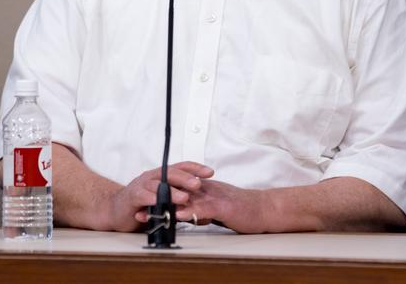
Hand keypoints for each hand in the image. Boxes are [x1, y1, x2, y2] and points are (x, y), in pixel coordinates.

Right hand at [107, 162, 213, 231]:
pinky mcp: (132, 196)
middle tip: (198, 184)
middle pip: (170, 173)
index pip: (181, 167)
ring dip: (172, 191)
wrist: (117, 211)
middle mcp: (152, 177)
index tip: (210, 172)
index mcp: (162, 176)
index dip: (195, 168)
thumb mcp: (165, 203)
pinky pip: (142, 196)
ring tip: (184, 198)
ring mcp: (142, 185)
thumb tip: (203, 206)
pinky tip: (159, 202)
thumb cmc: (143, 206)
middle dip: (186, 178)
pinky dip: (151, 199)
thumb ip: (180, 202)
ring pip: (158, 185)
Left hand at [134, 178, 256, 231]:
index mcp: (204, 189)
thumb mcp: (219, 209)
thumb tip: (191, 215)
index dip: (160, 197)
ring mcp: (214, 197)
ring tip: (151, 214)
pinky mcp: (223, 206)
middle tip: (140, 209)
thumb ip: (203, 209)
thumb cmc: (245, 210)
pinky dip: (189, 212)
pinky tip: (178, 216)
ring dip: (167, 206)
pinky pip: (203, 207)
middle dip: (157, 201)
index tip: (145, 205)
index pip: (178, 191)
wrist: (265, 209)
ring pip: (186, 199)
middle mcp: (206, 190)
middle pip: (177, 193)